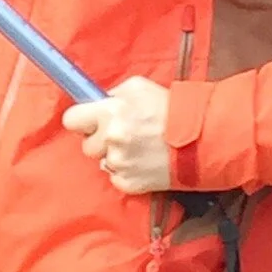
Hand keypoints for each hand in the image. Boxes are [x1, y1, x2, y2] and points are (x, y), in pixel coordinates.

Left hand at [62, 77, 171, 192]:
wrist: (200, 140)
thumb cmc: (170, 109)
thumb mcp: (138, 87)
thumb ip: (112, 94)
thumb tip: (96, 102)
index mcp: (110, 113)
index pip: (71, 120)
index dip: (80, 119)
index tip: (88, 120)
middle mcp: (111, 140)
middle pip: (86, 145)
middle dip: (100, 139)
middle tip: (121, 133)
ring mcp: (120, 164)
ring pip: (102, 162)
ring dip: (114, 155)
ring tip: (138, 147)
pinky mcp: (129, 184)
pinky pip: (116, 177)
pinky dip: (126, 171)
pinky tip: (143, 161)